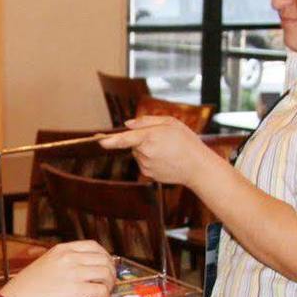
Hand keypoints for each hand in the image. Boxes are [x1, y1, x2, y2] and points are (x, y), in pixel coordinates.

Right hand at [0, 240, 114, 296]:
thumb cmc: (27, 288)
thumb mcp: (44, 264)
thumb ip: (63, 262)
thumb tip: (82, 269)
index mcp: (62, 250)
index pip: (93, 245)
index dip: (104, 256)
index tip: (106, 266)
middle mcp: (70, 258)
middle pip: (104, 259)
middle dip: (110, 272)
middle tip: (107, 283)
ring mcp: (74, 273)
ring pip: (106, 273)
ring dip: (109, 285)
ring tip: (102, 295)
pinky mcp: (77, 290)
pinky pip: (101, 290)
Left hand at [99, 116, 217, 186]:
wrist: (197, 167)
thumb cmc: (186, 141)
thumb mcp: (170, 123)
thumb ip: (146, 121)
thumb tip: (128, 125)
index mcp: (149, 138)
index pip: (125, 139)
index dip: (111, 140)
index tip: (99, 141)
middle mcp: (145, 154)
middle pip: (134, 144)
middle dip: (143, 140)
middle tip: (164, 140)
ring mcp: (146, 166)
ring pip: (139, 154)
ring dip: (148, 150)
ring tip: (168, 150)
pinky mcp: (149, 175)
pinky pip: (145, 163)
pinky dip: (152, 160)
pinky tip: (167, 159)